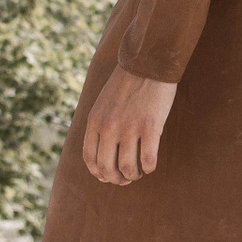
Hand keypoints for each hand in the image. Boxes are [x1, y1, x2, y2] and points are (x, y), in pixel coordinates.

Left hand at [83, 67, 177, 184]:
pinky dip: (148, 168)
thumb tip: (102, 156)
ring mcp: (130, 128)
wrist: (148, 62)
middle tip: (125, 179)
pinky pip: (148, 160)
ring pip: (127, 168)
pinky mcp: (150, 127)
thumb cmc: (127, 83)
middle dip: (116, 179)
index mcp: (95, 121)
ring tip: (138, 173)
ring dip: (133, 176)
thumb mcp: (103, 103)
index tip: (107, 176)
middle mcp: (109, 127)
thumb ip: (100, 126)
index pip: (90, 159)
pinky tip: (150, 165)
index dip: (98, 173)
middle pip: (107, 168)